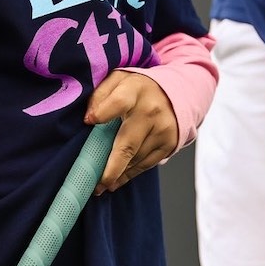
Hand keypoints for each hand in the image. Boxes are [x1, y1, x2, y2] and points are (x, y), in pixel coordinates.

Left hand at [85, 69, 178, 191]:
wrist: (175, 92)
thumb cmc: (137, 89)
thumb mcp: (118, 80)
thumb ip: (100, 94)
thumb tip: (88, 118)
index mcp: (134, 91)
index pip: (117, 103)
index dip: (102, 113)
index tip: (88, 121)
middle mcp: (150, 111)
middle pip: (127, 144)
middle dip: (110, 168)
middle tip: (95, 185)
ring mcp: (162, 129)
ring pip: (135, 159)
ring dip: (117, 175)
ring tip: (100, 185)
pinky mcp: (169, 143)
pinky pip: (146, 164)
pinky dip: (130, 174)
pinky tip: (116, 181)